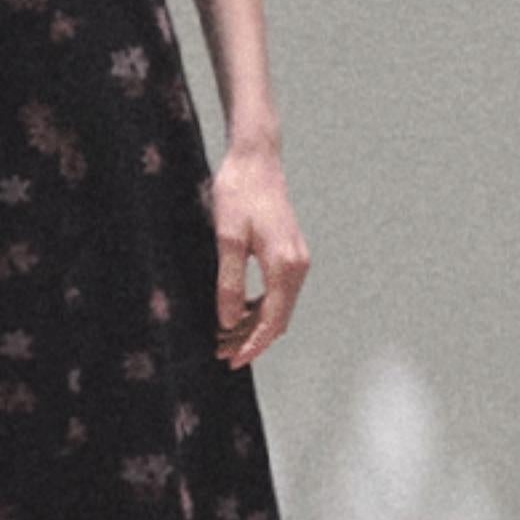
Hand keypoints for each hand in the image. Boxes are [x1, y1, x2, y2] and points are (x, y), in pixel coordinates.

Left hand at [208, 147, 309, 366]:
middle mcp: (298, 266)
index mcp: (285, 266)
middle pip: (278, 319)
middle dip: (251, 340)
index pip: (271, 322)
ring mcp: (297, 259)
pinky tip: (238, 311)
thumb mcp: (226, 238)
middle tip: (221, 354)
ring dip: (255, 325)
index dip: (251, 345)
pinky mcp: (290, 252)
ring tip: (224, 337)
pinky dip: (260, 307)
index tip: (230, 361)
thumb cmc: (238, 193)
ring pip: (279, 307)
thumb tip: (228, 322)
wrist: (255, 159)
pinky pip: (279, 292)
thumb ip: (229, 282)